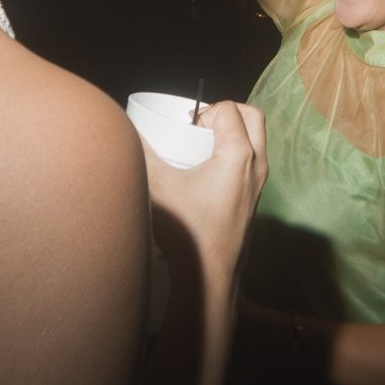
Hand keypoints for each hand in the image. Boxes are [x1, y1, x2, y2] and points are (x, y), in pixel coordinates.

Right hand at [140, 101, 267, 282]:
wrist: (209, 276)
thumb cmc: (189, 232)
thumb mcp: (158, 186)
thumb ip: (140, 153)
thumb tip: (125, 129)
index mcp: (240, 155)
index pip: (229, 109)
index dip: (206, 110)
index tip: (187, 128)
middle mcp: (257, 164)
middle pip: (252, 116)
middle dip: (226, 112)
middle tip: (200, 126)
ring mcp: (260, 181)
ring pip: (257, 137)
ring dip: (234, 130)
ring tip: (203, 144)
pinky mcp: (255, 195)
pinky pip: (253, 157)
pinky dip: (237, 149)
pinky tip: (208, 166)